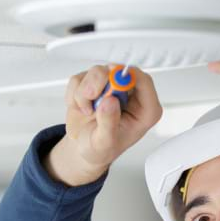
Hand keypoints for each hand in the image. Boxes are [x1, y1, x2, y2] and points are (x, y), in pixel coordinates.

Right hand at [46, 65, 162, 186]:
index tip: (110, 85)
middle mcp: (130, 95)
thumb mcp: (106, 142)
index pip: (144, 81)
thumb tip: (111, 101)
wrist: (84, 147)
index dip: (127, 77)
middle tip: (92, 98)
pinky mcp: (94, 83)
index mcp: (144, 110)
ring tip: (87, 111)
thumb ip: (109, 123)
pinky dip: (74, 93)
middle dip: (99, 83)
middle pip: (118, 71)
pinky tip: (81, 107)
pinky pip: (80, 77)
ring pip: (97, 72)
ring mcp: (111, 86)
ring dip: (85, 91)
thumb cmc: (102, 148)